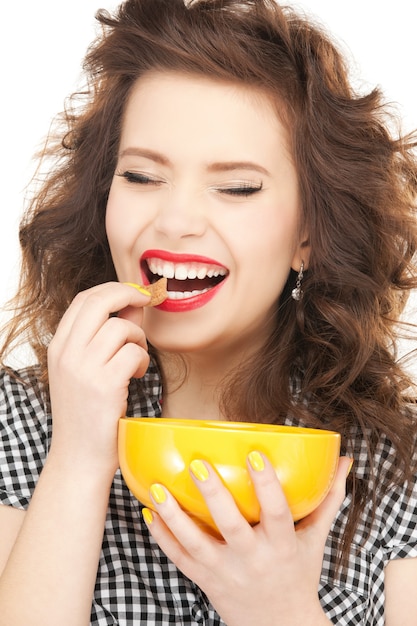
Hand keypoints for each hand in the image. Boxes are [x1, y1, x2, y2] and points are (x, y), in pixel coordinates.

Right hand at [47, 282, 150, 476]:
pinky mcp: (104, 385)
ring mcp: (83, 369)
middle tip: (148, 300)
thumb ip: (106, 337)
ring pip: (122, 328)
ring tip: (138, 360)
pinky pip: (134, 353)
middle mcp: (67, 354)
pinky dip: (144, 361)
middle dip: (129, 294)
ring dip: (139, 340)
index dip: (113, 289)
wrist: (79, 458)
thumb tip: (135, 305)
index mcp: (59, 347)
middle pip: (99, 301)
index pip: (84, 300)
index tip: (135, 293)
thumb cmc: (87, 414)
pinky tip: (138, 376)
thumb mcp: (86, 371)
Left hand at [143, 454, 350, 625]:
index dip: (267, 484)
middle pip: (232, 526)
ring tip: (157, 489)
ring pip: (196, 544)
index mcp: (282, 546)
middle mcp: (253, 560)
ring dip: (175, 517)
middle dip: (214, 495)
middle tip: (197, 464)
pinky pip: (180, 560)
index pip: (277, 512)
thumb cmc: (298, 575)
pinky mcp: (205, 580)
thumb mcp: (315, 540)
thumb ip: (328, 500)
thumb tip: (345, 462)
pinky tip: (148, 513)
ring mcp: (225, 573)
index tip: (255, 455)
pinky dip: (162, 537)